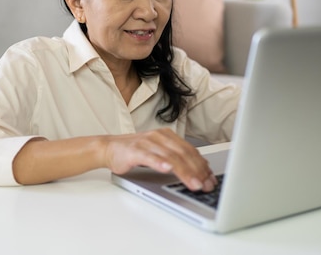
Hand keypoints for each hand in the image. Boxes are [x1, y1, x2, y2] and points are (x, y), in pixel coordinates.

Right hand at [102, 128, 217, 191]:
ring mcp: (147, 143)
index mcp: (167, 136)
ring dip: (185, 171)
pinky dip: (160, 163)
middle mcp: (159, 137)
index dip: (202, 165)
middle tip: (206, 185)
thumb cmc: (134, 152)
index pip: (190, 150)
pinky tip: (167, 169)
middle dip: (198, 171)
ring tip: (194, 183)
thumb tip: (198, 171)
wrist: (109, 148)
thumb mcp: (158, 153)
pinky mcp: (135, 150)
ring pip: (170, 157)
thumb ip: (175, 158)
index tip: (211, 179)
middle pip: (184, 154)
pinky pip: (150, 157)